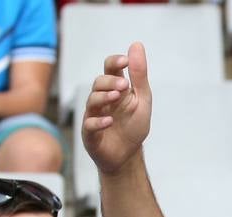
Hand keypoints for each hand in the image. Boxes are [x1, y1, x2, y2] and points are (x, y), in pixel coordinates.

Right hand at [81, 41, 151, 175]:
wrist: (127, 155)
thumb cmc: (133, 126)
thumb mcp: (142, 100)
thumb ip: (139, 75)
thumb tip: (137, 45)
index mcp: (115, 89)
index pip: (110, 68)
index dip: (115, 62)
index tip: (125, 61)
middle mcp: (102, 99)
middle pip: (99, 82)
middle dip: (110, 81)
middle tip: (124, 85)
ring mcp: (94, 115)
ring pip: (92, 100)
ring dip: (104, 97)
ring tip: (116, 97)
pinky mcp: (90, 133)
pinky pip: (90, 124)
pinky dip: (99, 122)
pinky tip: (109, 121)